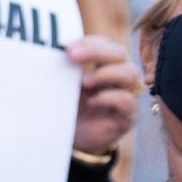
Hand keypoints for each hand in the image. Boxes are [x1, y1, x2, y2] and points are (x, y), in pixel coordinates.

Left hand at [65, 35, 138, 154]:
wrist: (76, 139)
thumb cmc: (73, 108)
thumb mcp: (67, 85)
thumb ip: (67, 69)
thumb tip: (52, 52)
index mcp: (106, 64)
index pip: (105, 44)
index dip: (88, 42)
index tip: (67, 47)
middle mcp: (120, 76)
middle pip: (120, 53)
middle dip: (96, 51)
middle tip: (74, 56)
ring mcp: (127, 94)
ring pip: (129, 72)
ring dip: (105, 73)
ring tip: (84, 81)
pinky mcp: (128, 115)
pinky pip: (127, 100)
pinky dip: (108, 97)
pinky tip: (91, 101)